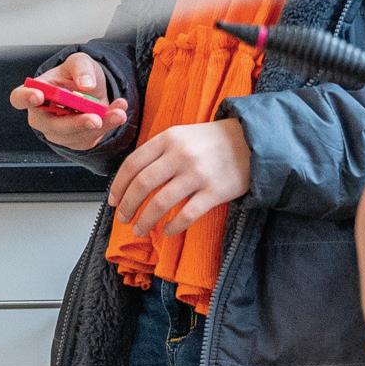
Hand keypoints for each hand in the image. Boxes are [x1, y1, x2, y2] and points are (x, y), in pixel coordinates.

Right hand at [10, 53, 128, 149]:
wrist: (94, 90)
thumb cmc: (77, 75)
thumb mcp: (80, 62)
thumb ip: (81, 68)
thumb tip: (85, 85)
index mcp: (36, 92)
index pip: (20, 98)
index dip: (26, 98)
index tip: (38, 96)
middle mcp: (43, 115)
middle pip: (51, 125)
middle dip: (74, 123)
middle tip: (94, 119)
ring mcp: (58, 132)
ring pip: (75, 135)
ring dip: (99, 125)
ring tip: (118, 112)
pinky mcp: (76, 141)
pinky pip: (91, 138)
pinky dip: (108, 126)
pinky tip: (118, 113)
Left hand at [110, 119, 251, 235]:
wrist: (252, 140)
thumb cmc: (211, 140)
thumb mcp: (182, 134)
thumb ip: (159, 151)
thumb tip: (132, 178)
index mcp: (168, 138)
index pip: (133, 164)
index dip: (118, 185)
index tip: (113, 200)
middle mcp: (180, 155)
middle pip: (142, 184)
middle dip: (128, 206)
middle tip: (123, 219)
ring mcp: (198, 174)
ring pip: (161, 203)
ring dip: (145, 220)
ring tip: (139, 230)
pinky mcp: (215, 192)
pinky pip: (187, 215)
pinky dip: (173, 227)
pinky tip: (167, 231)